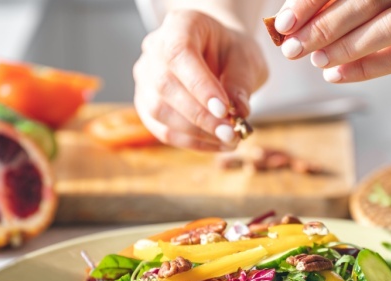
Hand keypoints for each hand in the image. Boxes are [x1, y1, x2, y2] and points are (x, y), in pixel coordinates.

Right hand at [133, 9, 267, 150]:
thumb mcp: (246, 57)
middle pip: (165, 85)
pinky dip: (191, 142)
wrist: (219, 56)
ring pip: (159, 111)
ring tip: (228, 140)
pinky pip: (162, 129)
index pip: (179, 54)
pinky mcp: (146, 105)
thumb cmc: (231, 52)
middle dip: (200, 115)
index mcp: (179, 25)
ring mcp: (145, 78)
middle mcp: (154, 49)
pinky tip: (216, 145)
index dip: (199, 85)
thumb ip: (241, 81)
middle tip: (231, 132)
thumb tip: (239, 111)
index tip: (224, 110)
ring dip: (195, 132)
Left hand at [273, 0, 390, 82]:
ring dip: (346, 46)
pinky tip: (336, 75)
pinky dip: (366, 68)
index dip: (309, 2)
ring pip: (389, 25)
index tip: (282, 24)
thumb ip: (326, 10)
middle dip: (323, 27)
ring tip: (316, 61)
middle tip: (293, 49)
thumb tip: (285, 27)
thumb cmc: (386, 13)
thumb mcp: (356, 5)